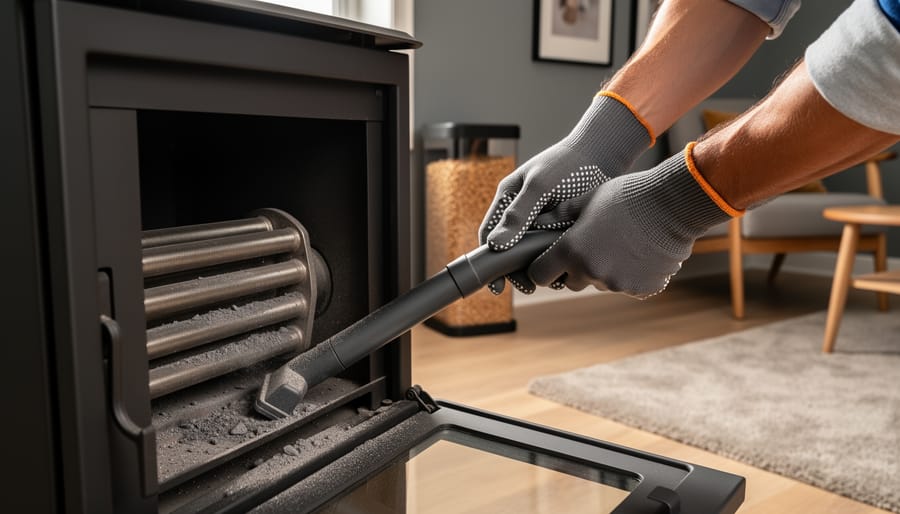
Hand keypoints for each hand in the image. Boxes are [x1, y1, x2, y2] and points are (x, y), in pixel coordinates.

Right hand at [479, 92, 652, 293]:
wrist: (604, 154)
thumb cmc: (569, 164)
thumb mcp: (541, 187)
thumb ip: (518, 215)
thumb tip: (494, 246)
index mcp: (509, 199)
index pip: (490, 235)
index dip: (489, 261)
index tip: (498, 285)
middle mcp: (522, 212)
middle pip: (510, 250)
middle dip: (518, 270)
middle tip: (531, 286)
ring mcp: (541, 221)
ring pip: (532, 253)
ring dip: (540, 267)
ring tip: (554, 277)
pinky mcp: (561, 227)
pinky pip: (553, 251)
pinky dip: (558, 262)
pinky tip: (569, 270)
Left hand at [528, 147, 734, 297]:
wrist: (674, 204)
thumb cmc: (628, 196)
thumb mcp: (588, 199)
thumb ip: (561, 215)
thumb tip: (539, 223)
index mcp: (572, 251)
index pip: (540, 275)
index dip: (542, 268)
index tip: (549, 260)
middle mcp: (591, 272)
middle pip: (571, 282)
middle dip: (576, 269)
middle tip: (591, 245)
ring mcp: (617, 284)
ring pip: (601, 283)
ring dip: (605, 270)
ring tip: (621, 243)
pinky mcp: (641, 289)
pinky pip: (628, 286)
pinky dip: (630, 275)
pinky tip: (640, 253)